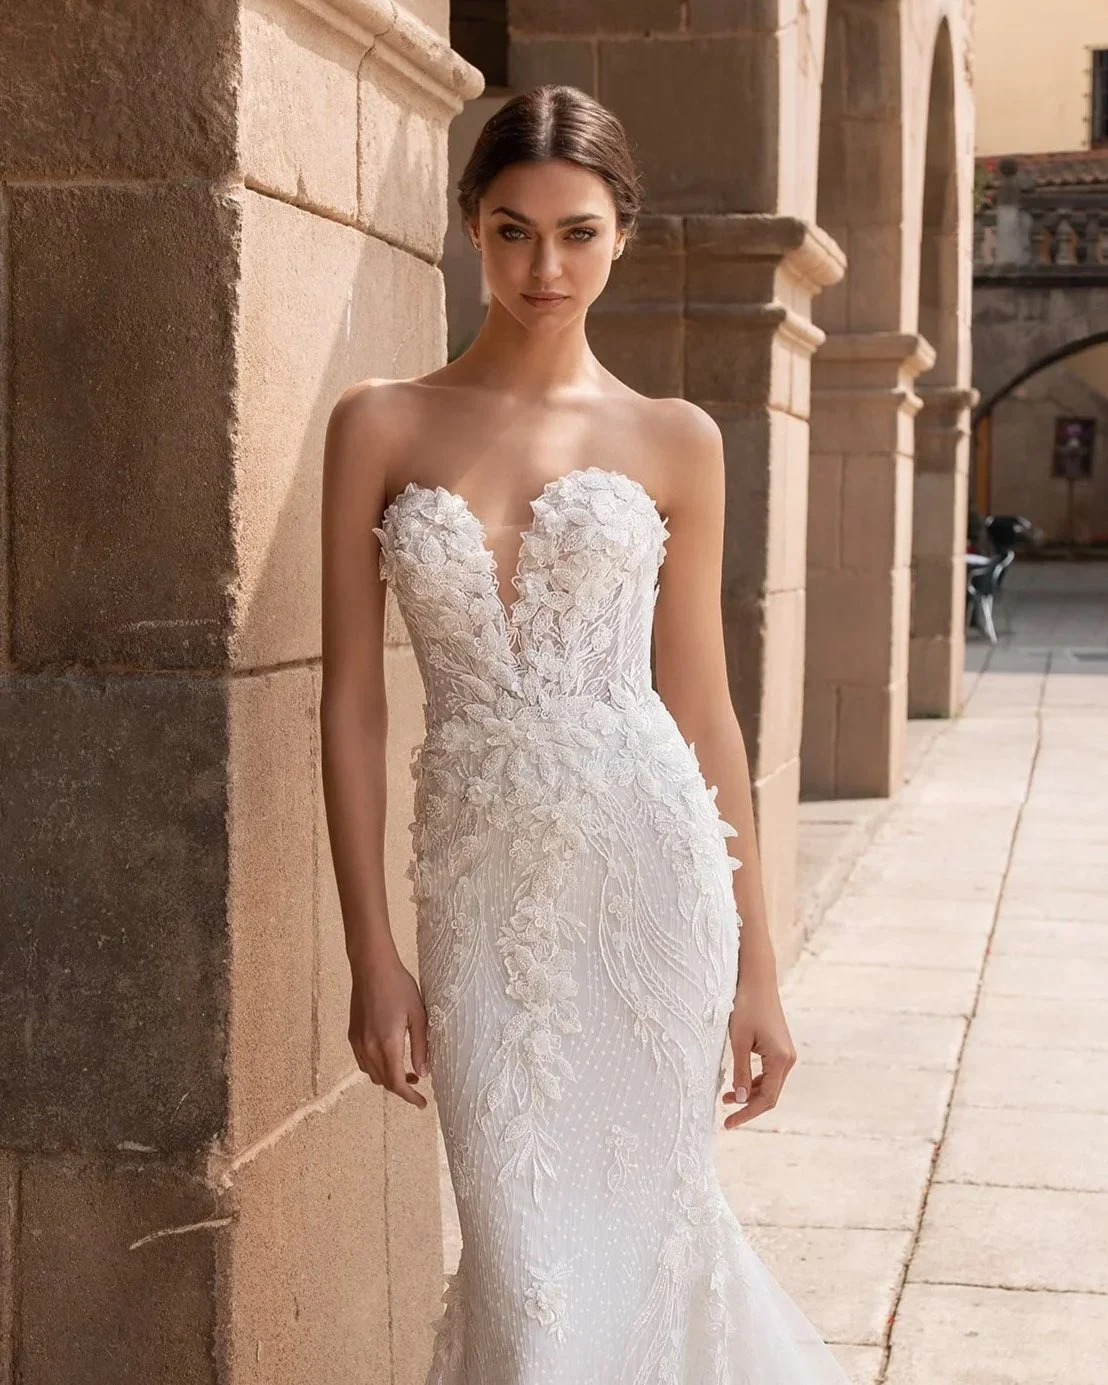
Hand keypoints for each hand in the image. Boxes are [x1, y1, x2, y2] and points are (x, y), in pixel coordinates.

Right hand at [348, 950, 429, 1109]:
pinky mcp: (352, 1034)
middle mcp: (368, 1047)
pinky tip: (388, 1056)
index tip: (421, 1103)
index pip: (397, 1083)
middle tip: (418, 1082)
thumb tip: (423, 1073)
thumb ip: (421, 1046)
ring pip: (371, 1074)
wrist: (372, 967)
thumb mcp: (418, 1015)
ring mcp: (358, 1042)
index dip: (410, 1097)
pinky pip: (363, 1061)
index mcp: (387, 1044)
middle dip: (401, 1088)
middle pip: (384, 1082)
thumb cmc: (399, 986)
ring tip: (406, 1070)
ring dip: (388, 1078)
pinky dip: (376, 1067)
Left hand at [721, 972, 795, 1129]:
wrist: (756, 979)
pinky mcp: (780, 1047)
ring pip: (769, 1085)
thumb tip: (740, 1100)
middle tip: (725, 1116)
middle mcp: (788, 1059)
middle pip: (770, 1095)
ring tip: (725, 1097)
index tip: (728, 1123)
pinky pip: (768, 1073)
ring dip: (749, 1093)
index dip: (747, 1114)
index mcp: (781, 1059)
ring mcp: (786, 1053)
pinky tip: (738, 1083)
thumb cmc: (746, 1006)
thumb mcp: (739, 1041)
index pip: (766, 1099)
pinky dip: (754, 1081)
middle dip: (748, 1106)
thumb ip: (740, 1072)